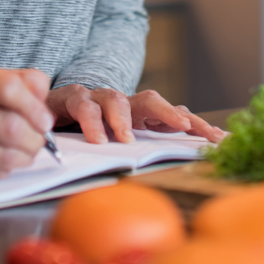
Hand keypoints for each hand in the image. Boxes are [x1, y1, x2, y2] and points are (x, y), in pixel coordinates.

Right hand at [0, 58, 53, 181]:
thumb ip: (22, 79)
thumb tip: (43, 100)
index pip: (8, 89)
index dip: (35, 107)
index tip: (45, 119)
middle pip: (10, 127)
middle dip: (35, 137)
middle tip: (39, 136)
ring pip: (4, 155)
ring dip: (25, 155)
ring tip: (25, 147)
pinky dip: (6, 167)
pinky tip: (3, 155)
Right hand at [46, 85, 225, 144]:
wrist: (46, 107)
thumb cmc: (87, 130)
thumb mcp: (118, 142)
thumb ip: (143, 149)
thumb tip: (180, 167)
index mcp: (138, 115)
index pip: (172, 115)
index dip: (195, 125)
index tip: (218, 138)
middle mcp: (121, 102)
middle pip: (150, 99)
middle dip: (169, 112)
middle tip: (185, 127)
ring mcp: (96, 97)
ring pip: (114, 99)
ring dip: (121, 118)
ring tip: (125, 139)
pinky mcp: (70, 97)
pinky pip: (82, 105)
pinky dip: (90, 121)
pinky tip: (96, 138)